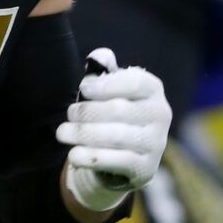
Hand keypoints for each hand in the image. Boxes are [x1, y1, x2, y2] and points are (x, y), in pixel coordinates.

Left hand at [56, 48, 171, 212]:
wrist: (128, 156)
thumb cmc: (117, 113)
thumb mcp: (112, 90)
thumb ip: (105, 72)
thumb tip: (100, 55)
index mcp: (153, 90)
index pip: (134, 83)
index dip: (106, 85)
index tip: (84, 89)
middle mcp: (160, 115)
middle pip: (119, 110)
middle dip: (87, 112)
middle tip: (69, 114)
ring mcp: (156, 143)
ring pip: (115, 137)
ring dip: (83, 134)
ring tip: (63, 133)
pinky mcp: (146, 167)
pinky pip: (117, 161)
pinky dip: (92, 157)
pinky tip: (74, 155)